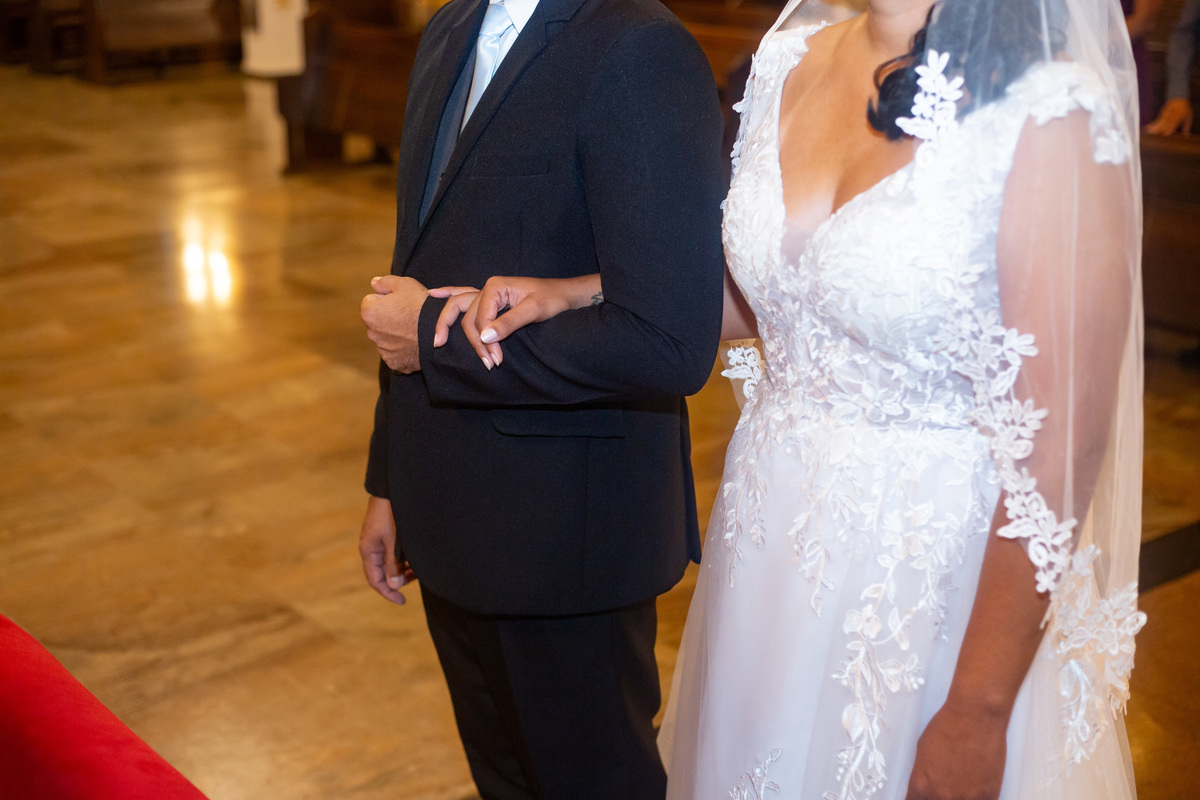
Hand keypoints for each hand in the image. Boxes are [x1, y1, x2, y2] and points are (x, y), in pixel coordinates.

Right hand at [359, 495, 414, 604]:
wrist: (390, 488)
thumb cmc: (391, 514)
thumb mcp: (393, 542)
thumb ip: (393, 565)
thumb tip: (393, 586)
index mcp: (369, 551)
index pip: (375, 581)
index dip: (388, 593)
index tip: (402, 601)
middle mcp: (371, 547)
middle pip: (383, 573)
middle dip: (400, 579)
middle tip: (417, 579)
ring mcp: (377, 539)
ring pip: (390, 562)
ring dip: (403, 568)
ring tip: (419, 568)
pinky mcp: (385, 532)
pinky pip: (392, 552)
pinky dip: (403, 557)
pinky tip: (415, 555)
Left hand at [361, 275, 428, 372]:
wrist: (438, 333)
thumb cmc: (421, 307)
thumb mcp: (405, 284)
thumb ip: (385, 282)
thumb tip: (374, 282)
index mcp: (369, 312)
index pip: (371, 300)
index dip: (386, 298)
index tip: (400, 301)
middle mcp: (371, 333)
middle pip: (378, 320)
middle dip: (388, 317)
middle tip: (408, 314)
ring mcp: (383, 349)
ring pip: (386, 337)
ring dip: (395, 333)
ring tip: (413, 329)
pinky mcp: (394, 362)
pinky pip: (395, 353)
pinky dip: (402, 348)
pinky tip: (414, 342)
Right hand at [430, 275, 601, 368]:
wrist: (566, 295)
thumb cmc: (554, 300)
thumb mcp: (534, 311)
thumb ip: (509, 323)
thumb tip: (484, 337)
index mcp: (495, 287)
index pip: (479, 318)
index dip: (484, 341)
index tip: (496, 361)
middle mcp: (487, 288)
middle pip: (468, 318)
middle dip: (475, 342)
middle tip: (489, 364)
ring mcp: (488, 293)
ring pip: (460, 309)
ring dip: (453, 327)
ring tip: (440, 344)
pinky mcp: (492, 300)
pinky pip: (464, 296)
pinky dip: (448, 294)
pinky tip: (433, 295)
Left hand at [905, 699, 1006, 799]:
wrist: (975, 716)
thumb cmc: (947, 726)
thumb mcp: (922, 751)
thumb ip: (923, 775)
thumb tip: (925, 788)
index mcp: (921, 785)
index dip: (919, 798)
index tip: (922, 796)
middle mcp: (942, 796)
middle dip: (936, 797)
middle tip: (944, 787)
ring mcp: (967, 799)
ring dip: (958, 797)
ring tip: (960, 783)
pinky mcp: (989, 796)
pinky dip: (976, 797)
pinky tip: (974, 786)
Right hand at [1145, 98, 1193, 135]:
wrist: (1178, 99)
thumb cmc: (1184, 110)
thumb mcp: (1188, 117)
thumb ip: (1186, 126)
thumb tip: (1186, 135)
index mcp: (1179, 116)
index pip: (1174, 122)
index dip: (1170, 128)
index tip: (1166, 134)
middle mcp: (1171, 115)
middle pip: (1165, 123)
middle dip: (1159, 129)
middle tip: (1154, 134)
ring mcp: (1165, 115)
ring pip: (1159, 122)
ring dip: (1153, 127)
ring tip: (1148, 132)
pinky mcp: (1161, 115)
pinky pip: (1156, 121)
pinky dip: (1151, 125)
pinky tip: (1147, 128)